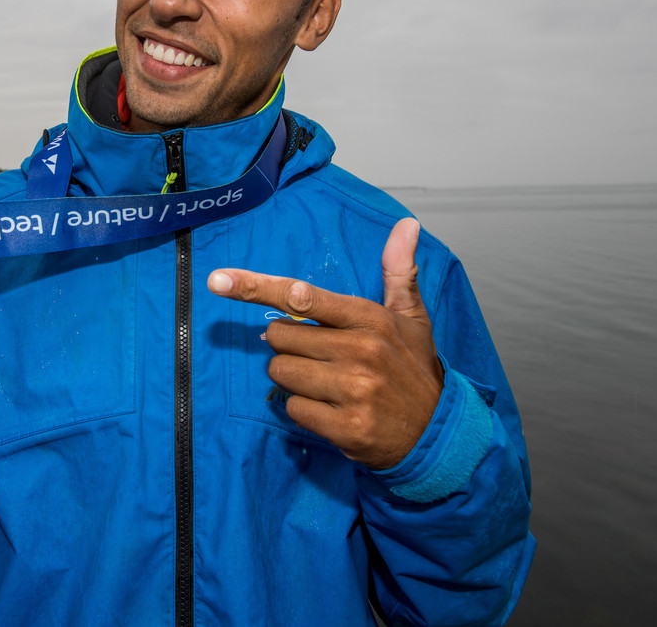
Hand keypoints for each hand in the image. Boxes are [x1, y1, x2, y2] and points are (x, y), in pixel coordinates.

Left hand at [207, 218, 441, 468]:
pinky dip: (304, 409)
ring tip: (328, 383)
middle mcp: (360, 350)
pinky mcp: (346, 427)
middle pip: (279, 336)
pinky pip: (293, 408)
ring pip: (281, 372)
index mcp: (370, 318)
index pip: (302, 296)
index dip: (256, 287)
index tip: (219, 281)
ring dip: (294, 379)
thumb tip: (407, 223)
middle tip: (320, 356)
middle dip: (289, 346)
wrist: (438, 433)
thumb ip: (398, 270)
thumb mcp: (412, 317)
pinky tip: (332, 409)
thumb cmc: (414, 368)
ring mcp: (353, 389)